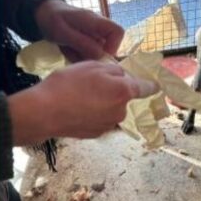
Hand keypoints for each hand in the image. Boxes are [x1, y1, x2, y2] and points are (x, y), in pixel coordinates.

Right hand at [8, 61, 158, 144]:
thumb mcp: (92, 66)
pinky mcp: (96, 134)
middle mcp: (121, 111)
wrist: (44, 113)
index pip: (145, 88)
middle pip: (122, 98)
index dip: (151, 85)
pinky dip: (91, 114)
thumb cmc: (68, 85)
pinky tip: (75, 109)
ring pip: (110, 109)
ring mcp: (109, 125)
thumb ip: (114, 70)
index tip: (157, 86)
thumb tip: (123, 77)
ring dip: (101, 103)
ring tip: (79, 97)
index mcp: (123, 92)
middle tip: (91, 84)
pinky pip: (99, 119)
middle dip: (112, 91)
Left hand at [35, 0, 123, 60]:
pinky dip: (80, 55)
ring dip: (85, 56)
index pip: (117, 31)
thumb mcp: (62, 32)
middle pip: (109, 45)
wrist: (44, 13)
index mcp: (95, 21)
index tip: (100, 56)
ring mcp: (94, 34)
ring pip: (99, 52)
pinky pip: (90, 52)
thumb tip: (101, 54)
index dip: (114, 45)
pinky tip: (69, 51)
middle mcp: (99, 27)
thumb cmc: (51, 19)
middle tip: (77, 56)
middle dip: (94, 55)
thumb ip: (81, 42)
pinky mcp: (89, 40)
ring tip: (69, 51)